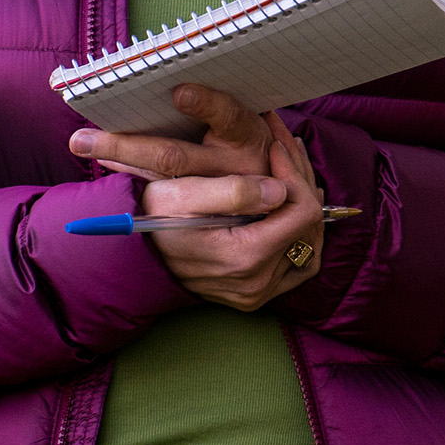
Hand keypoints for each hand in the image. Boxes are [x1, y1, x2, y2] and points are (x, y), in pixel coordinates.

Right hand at [72, 85, 326, 311]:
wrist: (134, 257)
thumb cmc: (152, 221)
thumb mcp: (180, 195)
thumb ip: (232, 191)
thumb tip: (279, 191)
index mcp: (244, 257)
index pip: (303, 212)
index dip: (295, 174)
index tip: (275, 148)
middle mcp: (258, 282)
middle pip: (310, 227)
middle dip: (301, 182)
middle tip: (285, 151)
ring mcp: (258, 293)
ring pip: (309, 244)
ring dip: (304, 205)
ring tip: (291, 173)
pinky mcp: (256, 295)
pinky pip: (299, 264)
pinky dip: (300, 235)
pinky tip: (288, 207)